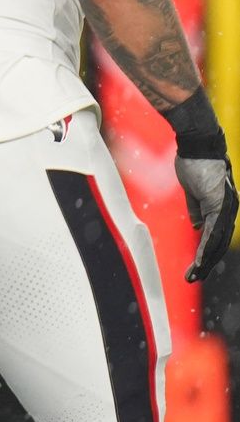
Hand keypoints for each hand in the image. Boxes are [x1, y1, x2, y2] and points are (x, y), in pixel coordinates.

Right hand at [176, 154, 237, 282]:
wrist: (198, 144)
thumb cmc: (194, 162)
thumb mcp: (193, 190)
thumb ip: (196, 208)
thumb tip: (197, 226)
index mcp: (222, 206)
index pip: (216, 235)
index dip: (207, 251)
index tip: (196, 266)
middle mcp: (229, 209)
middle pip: (219, 242)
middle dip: (207, 262)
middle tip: (193, 277)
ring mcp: (226, 208)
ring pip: (218, 241)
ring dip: (206, 260)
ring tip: (194, 274)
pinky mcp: (219, 205)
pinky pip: (214, 232)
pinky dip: (206, 248)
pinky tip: (200, 260)